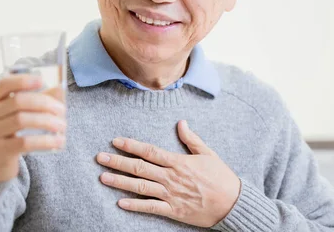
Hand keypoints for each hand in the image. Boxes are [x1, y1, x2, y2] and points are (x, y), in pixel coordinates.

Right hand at [0, 74, 65, 181]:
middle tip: (62, 110)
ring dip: (47, 121)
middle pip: (18, 101)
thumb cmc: (7, 131)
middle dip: (44, 103)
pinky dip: (45, 141)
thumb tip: (60, 88)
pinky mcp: (0, 151)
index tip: (41, 80)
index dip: (22, 80)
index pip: (3, 84)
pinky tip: (59, 142)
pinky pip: (25, 142)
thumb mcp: (14, 114)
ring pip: (22, 120)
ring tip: (62, 126)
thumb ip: (35, 100)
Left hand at [96, 120, 239, 227]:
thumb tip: (181, 122)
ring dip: (120, 182)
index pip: (150, 151)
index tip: (115, 141)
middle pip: (139, 168)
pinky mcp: (174, 211)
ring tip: (103, 178)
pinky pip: (151, 208)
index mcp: (178, 162)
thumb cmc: (221, 177)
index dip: (131, 145)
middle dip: (118, 162)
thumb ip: (191, 139)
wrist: (232, 203)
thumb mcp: (208, 153)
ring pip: (141, 187)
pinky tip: (120, 203)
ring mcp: (171, 195)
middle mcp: (171, 177)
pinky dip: (135, 206)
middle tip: (100, 158)